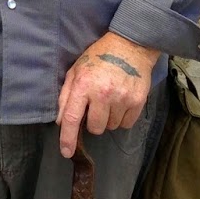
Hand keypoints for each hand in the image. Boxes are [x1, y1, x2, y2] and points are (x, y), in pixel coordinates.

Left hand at [56, 31, 159, 158]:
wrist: (130, 46)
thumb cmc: (98, 57)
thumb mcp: (75, 71)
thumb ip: (66, 96)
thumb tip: (61, 122)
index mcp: (83, 85)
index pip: (72, 118)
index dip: (67, 138)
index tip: (66, 152)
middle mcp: (102, 93)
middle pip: (94, 128)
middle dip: (92, 122)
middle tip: (95, 106)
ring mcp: (122, 98)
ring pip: (111, 127)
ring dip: (108, 119)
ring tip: (110, 100)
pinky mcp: (138, 101)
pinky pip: (126, 124)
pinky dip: (122, 118)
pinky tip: (120, 103)